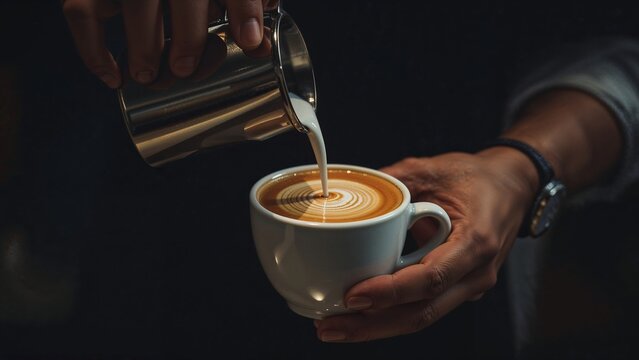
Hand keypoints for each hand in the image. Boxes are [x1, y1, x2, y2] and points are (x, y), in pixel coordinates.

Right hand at [62, 0, 278, 87]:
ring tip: (151, 76)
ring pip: (134, 4)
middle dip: (188, 37)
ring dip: (144, 46)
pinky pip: (81, 12)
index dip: (244, 8)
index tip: (250, 41)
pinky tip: (114, 78)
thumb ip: (245, 4)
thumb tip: (258, 44)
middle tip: (186, 69)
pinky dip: (94, 51)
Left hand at [314, 150, 538, 341]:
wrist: (513, 187)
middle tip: (330, 326)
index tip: (354, 295)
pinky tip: (360, 316)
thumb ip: (394, 178)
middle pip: (422, 313)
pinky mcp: (459, 289)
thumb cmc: (477, 178)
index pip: (430, 279)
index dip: (390, 292)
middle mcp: (476, 273)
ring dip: (377, 327)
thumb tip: (352, 189)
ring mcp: (469, 286)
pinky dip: (390, 315)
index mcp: (475, 242)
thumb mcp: (434, 169)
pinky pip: (423, 308)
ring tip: (335, 327)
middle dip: (373, 325)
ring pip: (421, 317)